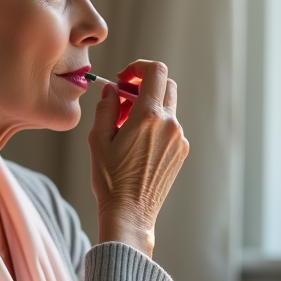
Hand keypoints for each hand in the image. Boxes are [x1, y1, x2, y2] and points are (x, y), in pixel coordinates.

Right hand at [87, 60, 188, 256]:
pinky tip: (137, 145)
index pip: (155, 71)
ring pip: (167, 108)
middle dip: (145, 85)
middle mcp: (169, 124)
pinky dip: (156, 126)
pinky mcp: (181, 152)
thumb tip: (111, 90)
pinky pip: (170, 128)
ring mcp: (179, 139)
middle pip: (166, 85)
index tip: (124, 78)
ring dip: (149, 107)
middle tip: (124, 99)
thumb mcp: (98, 139)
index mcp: (148, 116)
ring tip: (126, 128)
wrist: (130, 213)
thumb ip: (105, 107)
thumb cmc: (111, 179)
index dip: (139, 67)